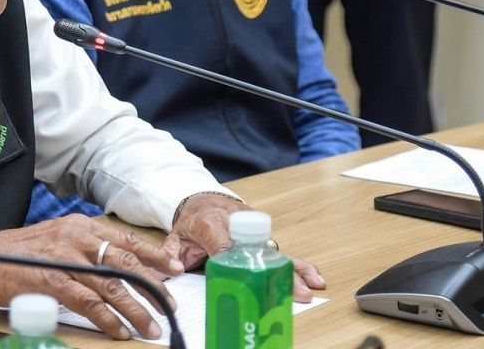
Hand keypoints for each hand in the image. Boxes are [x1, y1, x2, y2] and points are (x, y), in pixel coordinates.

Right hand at [0, 215, 183, 339]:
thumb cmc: (17, 254)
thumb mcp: (56, 240)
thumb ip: (84, 250)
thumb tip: (115, 268)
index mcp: (80, 226)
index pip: (125, 239)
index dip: (152, 254)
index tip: (174, 268)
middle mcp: (76, 238)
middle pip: (125, 262)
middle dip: (152, 284)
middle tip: (170, 303)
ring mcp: (65, 259)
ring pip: (112, 286)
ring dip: (135, 309)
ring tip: (150, 326)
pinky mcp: (53, 282)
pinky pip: (89, 304)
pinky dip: (108, 319)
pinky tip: (120, 331)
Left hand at [163, 193, 326, 301]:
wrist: (204, 199)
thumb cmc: (192, 221)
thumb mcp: (174, 236)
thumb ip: (170, 253)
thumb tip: (171, 270)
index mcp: (212, 223)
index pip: (223, 243)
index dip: (231, 256)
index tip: (241, 273)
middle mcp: (238, 224)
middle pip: (256, 249)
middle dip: (271, 269)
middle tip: (284, 285)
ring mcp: (254, 229)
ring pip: (274, 249)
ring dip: (293, 269)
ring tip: (311, 285)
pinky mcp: (263, 234)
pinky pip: (279, 250)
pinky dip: (296, 264)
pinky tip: (313, 277)